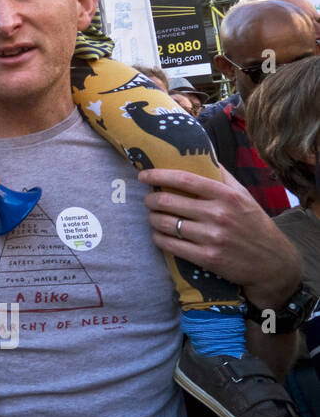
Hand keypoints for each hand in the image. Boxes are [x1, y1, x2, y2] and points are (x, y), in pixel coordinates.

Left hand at [140, 165, 302, 307]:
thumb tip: (201, 154)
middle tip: (149, 199)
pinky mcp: (207, 258)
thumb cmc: (254, 224)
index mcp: (227, 195)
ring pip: (165, 224)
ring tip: (153, 216)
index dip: (158, 175)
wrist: (273, 263)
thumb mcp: (244, 196)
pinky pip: (169, 244)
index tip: (143, 175)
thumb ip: (222, 176)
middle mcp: (219, 214)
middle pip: (168, 201)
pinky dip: (158, 238)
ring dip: (152, 219)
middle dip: (150, 199)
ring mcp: (212, 237)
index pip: (184, 179)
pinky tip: (159, 234)